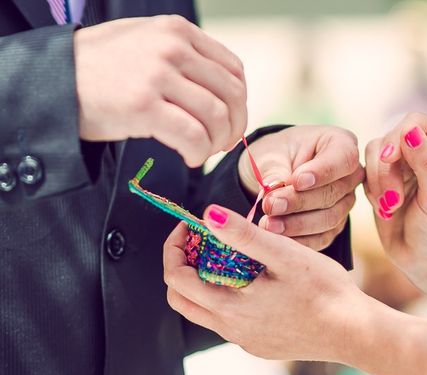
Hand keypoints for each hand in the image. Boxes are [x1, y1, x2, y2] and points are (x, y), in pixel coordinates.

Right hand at [75, 15, 246, 166]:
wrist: (55, 80)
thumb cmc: (101, 68)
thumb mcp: (147, 43)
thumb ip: (184, 56)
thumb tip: (224, 88)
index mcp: (178, 31)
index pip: (233, 70)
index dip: (239, 103)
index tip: (230, 121)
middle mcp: (172, 48)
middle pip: (231, 95)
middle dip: (233, 126)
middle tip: (221, 143)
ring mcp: (158, 75)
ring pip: (216, 117)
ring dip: (216, 143)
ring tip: (202, 152)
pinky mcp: (144, 106)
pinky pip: (193, 136)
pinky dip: (199, 154)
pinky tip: (190, 158)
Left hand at [163, 207, 368, 361]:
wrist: (354, 333)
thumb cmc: (325, 292)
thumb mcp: (285, 255)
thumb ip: (244, 235)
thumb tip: (209, 214)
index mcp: (230, 308)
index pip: (177, 279)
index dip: (174, 248)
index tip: (190, 226)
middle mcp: (231, 330)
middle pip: (182, 300)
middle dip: (182, 267)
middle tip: (201, 242)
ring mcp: (245, 341)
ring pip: (205, 312)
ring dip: (205, 283)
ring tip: (228, 257)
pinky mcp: (260, 346)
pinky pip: (230, 322)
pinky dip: (227, 297)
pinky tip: (255, 281)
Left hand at [238, 126, 363, 250]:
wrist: (276, 172)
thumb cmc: (278, 154)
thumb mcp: (272, 153)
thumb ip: (275, 169)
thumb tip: (272, 188)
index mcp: (341, 144)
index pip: (343, 159)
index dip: (322, 172)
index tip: (297, 181)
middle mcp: (350, 175)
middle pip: (333, 193)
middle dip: (299, 202)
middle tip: (271, 205)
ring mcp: (345, 202)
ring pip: (329, 218)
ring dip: (297, 224)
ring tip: (268, 224)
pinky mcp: (335, 226)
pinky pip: (322, 238)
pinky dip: (299, 241)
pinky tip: (277, 239)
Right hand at [364, 113, 426, 318]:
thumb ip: (425, 161)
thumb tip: (409, 129)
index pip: (416, 122)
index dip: (399, 137)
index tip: (391, 160)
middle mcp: (424, 151)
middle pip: (390, 137)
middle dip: (386, 169)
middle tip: (393, 201)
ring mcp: (403, 166)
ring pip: (374, 152)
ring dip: (377, 181)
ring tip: (390, 209)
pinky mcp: (384, 181)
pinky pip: (366, 171)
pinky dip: (371, 190)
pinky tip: (385, 210)